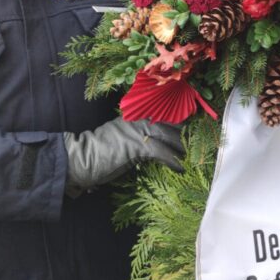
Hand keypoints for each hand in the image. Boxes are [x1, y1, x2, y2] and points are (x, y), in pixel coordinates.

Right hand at [63, 117, 183, 192]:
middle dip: (186, 131)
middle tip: (199, 139)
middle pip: (170, 121)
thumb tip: (152, 138)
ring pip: (170, 136)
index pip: (162, 111)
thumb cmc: (98, 150)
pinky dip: (173, 161)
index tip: (193, 121)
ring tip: (190, 155)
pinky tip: (180, 168)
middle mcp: (138, 118)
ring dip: (183, 147)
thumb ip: (135, 131)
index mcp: (134, 114)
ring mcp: (138, 131)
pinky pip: (162, 153)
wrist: (80, 158)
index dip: (178, 117)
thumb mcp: (119, 134)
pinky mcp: (138, 146)